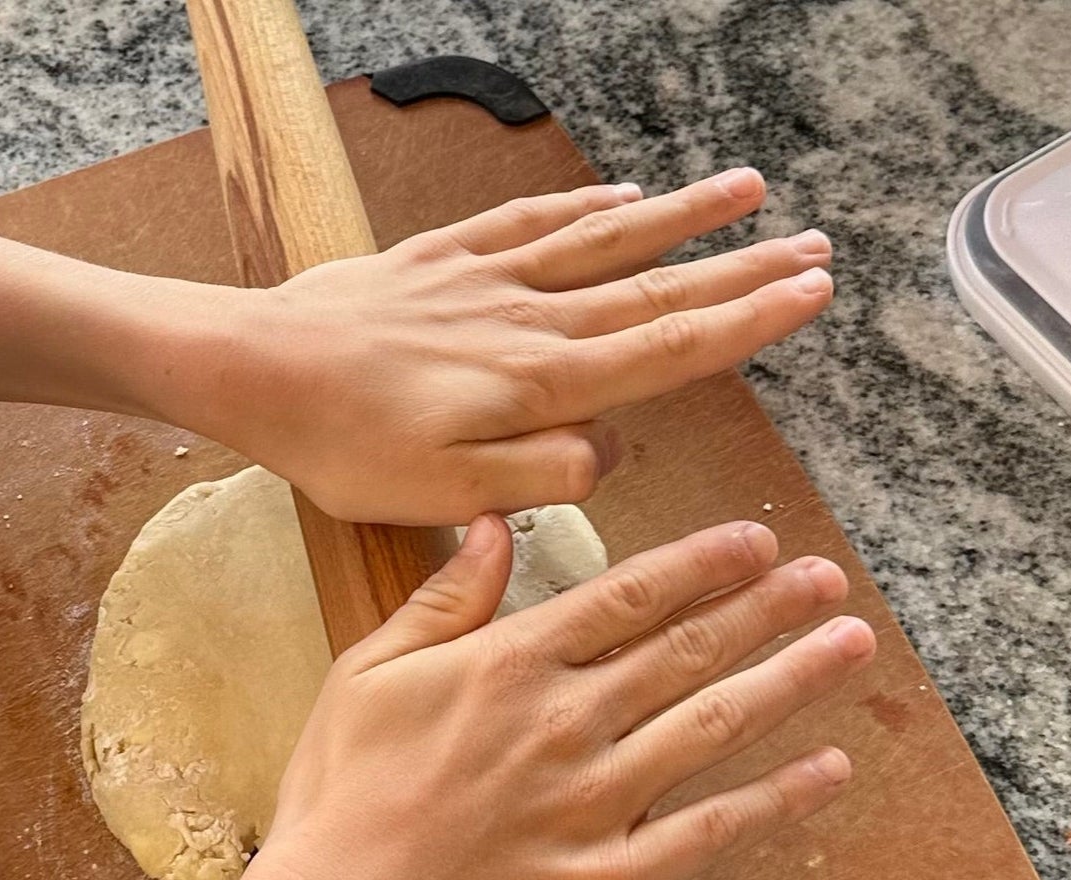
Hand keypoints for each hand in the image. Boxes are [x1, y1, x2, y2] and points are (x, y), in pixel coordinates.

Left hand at [193, 169, 831, 524]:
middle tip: (814, 245)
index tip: (810, 295)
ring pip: (605, 239)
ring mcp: (488, 278)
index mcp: (540, 384)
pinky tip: (622, 194)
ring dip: (682, 216)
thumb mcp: (447, 497)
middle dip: (742, 268)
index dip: (745, 322)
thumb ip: (543, 477)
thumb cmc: (346, 447)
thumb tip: (608, 450)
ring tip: (748, 191)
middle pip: (656, 288)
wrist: (257, 371)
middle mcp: (529, 319)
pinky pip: (531, 220)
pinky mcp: (443, 259)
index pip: (667, 350)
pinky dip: (583, 205)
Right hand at [239, 515, 875, 879]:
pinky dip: (776, 800)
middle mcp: (570, 721)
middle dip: (768, 608)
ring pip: (715, 725)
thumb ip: (440, 602)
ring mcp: (600, 801)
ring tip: (852, 645)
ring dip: (791, 680)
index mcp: (511, 666)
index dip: (701, 565)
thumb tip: (490, 529)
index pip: (628, 597)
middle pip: (690, 650)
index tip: (756, 542)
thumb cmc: (340, 800)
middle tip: (827, 579)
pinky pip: (711, 831)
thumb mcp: (366, 676)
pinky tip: (828, 771)